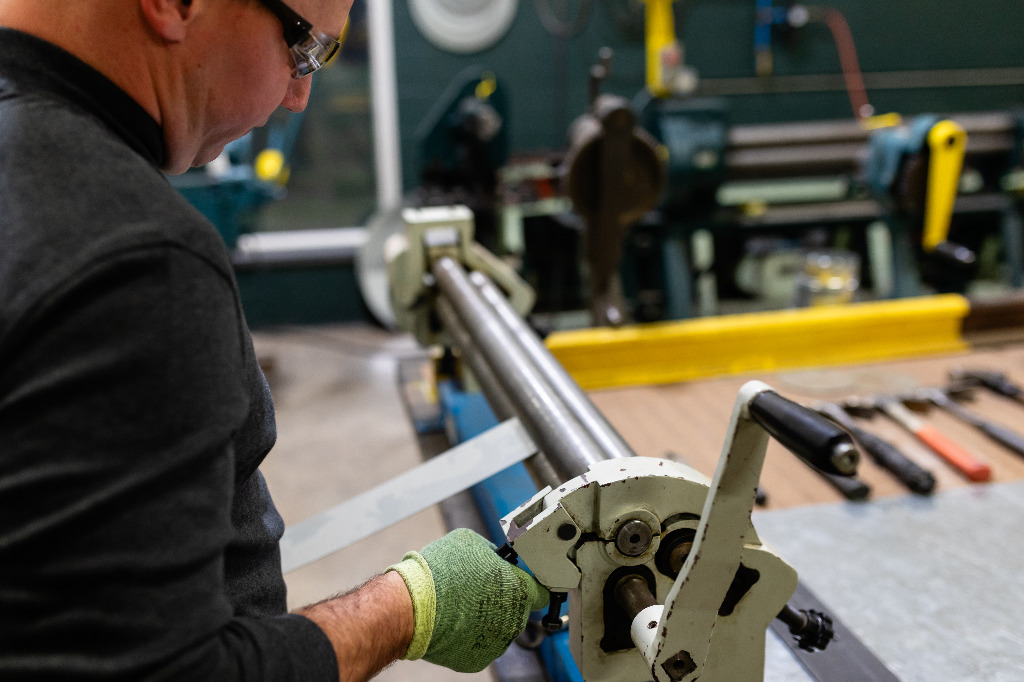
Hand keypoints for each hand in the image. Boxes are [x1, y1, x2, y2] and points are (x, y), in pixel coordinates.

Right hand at [388, 528, 548, 672]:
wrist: (411, 606)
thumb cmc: (441, 571)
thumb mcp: (471, 542)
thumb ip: (492, 552)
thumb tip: (496, 557)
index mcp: (519, 590)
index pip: (541, 592)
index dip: (530, 584)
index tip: (521, 583)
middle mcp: (514, 620)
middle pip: (517, 610)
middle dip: (502, 600)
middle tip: (477, 589)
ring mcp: (496, 643)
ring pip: (498, 628)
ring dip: (486, 618)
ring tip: (460, 605)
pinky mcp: (477, 660)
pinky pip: (480, 643)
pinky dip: (470, 635)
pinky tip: (453, 622)